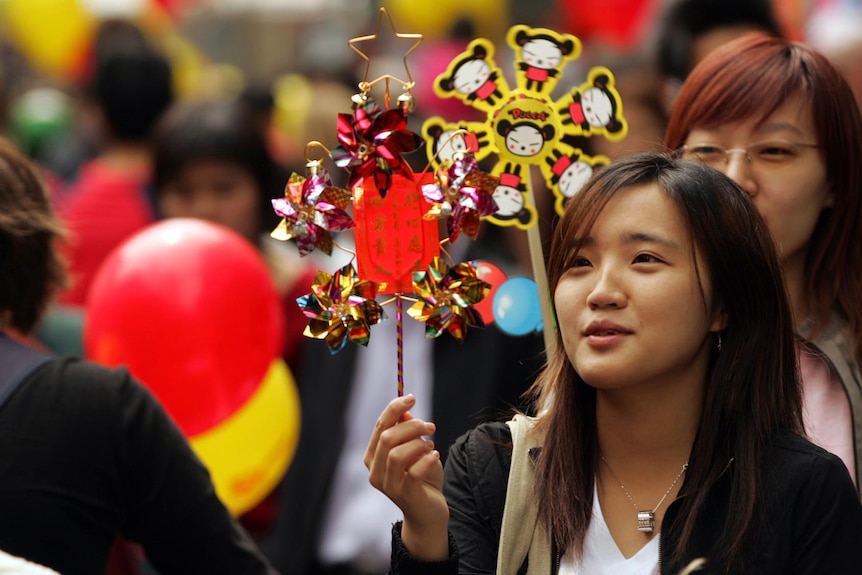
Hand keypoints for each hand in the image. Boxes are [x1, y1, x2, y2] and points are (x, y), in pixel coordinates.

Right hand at [364, 394, 449, 560]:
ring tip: (430, 445)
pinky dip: (427, 459)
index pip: (380, 427)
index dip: (394, 409)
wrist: (429, 512)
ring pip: (397, 454)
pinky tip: (434, 456)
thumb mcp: (416, 450)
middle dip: (411, 426)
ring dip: (418, 444)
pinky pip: (414, 472)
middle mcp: (375, 472)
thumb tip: (405, 411)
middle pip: (387, 438)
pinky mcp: (405, 496)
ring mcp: (388, 486)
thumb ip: (408, 433)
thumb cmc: (422, 477)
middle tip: (431, 426)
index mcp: (373, 457)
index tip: (411, 398)